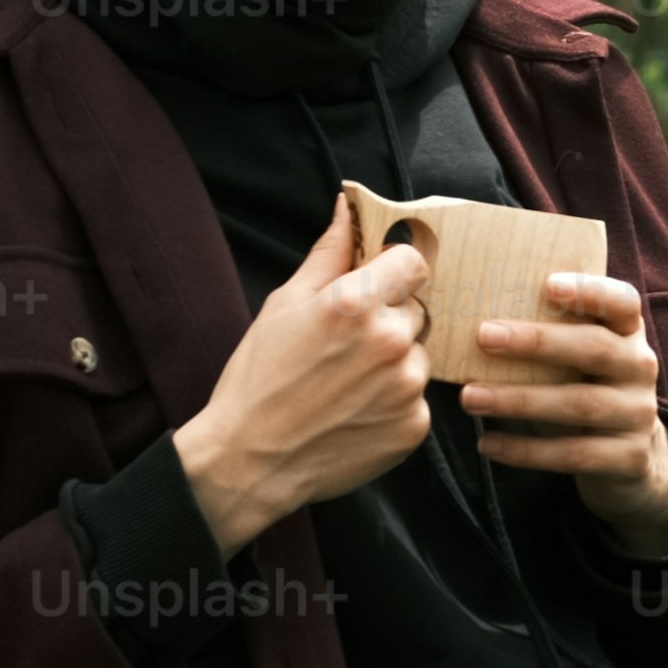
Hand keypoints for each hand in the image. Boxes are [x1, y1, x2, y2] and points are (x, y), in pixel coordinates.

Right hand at [167, 194, 433, 550]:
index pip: (413, 262)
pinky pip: (417, 398)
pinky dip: (393, 402)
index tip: (376, 287)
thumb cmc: (259, 379)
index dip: (394, 272)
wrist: (249, 461)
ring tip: (346, 383)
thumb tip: (347, 206)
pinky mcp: (414, 426)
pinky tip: (355, 411)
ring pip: (418, 355)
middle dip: (389, 319)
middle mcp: (390, 340)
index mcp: (356, 302)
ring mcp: (406, 386)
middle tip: (346, 346)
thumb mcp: (284, 305)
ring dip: (393, 362)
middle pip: (416, 309)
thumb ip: (327, 254)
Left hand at [464, 268, 667, 551]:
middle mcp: (640, 367)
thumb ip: (546, 336)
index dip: (589, 292)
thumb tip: (469, 320)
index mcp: (627, 332)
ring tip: (470, 397)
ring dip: (519, 400)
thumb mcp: (575, 359)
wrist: (628, 457)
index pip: (621, 302)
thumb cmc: (584, 390)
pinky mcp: (629, 458)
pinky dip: (526, 450)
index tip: (547, 286)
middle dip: (537, 342)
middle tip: (483, 336)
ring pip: (579, 405)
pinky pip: (573, 454)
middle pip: (594, 349)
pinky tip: (488, 444)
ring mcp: (638, 414)